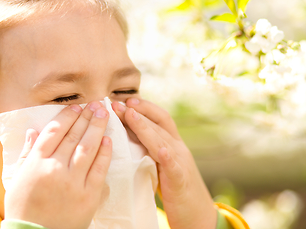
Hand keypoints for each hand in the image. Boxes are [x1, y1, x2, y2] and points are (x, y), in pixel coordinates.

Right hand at [4, 102, 111, 228]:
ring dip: (97, 128)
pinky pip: (99, 169)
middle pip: (73, 136)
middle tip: (96, 104)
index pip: (54, 132)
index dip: (67, 116)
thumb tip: (33, 130)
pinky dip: (104, 153)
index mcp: (36, 163)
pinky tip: (108, 139)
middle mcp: (54, 168)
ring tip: (104, 113)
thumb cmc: (24, 207)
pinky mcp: (88, 195)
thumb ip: (26, 153)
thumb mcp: (17, 178)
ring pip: (87, 148)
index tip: (76, 107)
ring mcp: (72, 182)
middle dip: (86, 117)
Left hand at [112, 98, 216, 228]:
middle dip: (137, 112)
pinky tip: (160, 150)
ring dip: (144, 126)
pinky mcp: (180, 179)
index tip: (125, 100)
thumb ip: (150, 149)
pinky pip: (173, 166)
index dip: (144, 106)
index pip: (160, 118)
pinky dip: (166, 156)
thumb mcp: (161, 163)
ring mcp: (181, 162)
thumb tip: (128, 137)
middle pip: (158, 124)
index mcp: (173, 143)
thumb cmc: (174, 188)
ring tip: (129, 114)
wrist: (196, 213)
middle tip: (117, 104)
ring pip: (162, 140)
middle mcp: (178, 148)